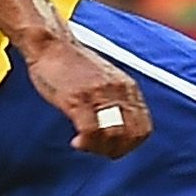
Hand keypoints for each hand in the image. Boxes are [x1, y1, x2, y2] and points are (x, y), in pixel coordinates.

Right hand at [27, 32, 151, 156]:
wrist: (52, 44)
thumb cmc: (73, 63)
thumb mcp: (106, 79)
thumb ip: (117, 98)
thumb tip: (120, 125)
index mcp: (128, 88)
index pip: (144, 128)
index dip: (131, 144)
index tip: (114, 147)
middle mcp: (118, 91)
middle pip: (132, 136)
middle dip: (116, 150)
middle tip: (98, 150)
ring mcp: (99, 94)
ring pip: (114, 136)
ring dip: (100, 149)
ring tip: (86, 145)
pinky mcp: (78, 98)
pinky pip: (91, 131)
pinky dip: (86, 143)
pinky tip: (77, 142)